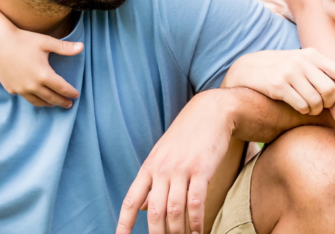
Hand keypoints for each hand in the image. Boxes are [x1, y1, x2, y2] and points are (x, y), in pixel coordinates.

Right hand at [0, 28, 81, 107]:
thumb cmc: (24, 40)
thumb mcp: (46, 42)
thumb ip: (65, 48)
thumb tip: (82, 47)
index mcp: (44, 75)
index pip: (62, 88)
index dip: (70, 92)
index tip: (76, 95)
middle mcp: (32, 85)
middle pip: (51, 98)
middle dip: (61, 102)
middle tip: (68, 104)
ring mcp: (20, 89)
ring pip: (37, 101)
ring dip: (47, 103)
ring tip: (53, 104)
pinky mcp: (10, 88)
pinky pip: (24, 96)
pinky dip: (32, 97)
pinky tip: (35, 95)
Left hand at [116, 90, 235, 233]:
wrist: (210, 112)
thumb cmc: (186, 137)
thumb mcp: (163, 155)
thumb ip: (152, 182)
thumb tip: (142, 208)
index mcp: (149, 167)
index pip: (131, 200)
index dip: (124, 223)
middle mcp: (162, 169)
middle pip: (154, 212)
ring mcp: (181, 169)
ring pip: (174, 211)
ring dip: (178, 232)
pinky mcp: (201, 169)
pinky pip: (196, 202)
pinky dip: (196, 222)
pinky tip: (199, 232)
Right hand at [223, 48, 334, 113]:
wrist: (248, 69)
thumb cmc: (281, 71)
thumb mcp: (302, 66)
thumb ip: (322, 76)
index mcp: (313, 55)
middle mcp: (303, 60)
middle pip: (330, 91)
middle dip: (328, 104)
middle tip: (320, 105)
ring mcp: (290, 71)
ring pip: (316, 102)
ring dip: (313, 109)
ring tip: (304, 104)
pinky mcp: (279, 84)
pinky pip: (301, 106)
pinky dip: (302, 110)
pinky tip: (294, 104)